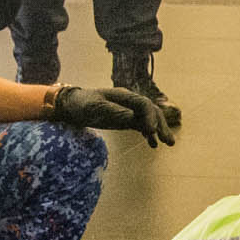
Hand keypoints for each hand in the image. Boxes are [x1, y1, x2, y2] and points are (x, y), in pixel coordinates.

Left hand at [50, 85, 176, 146]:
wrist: (70, 104)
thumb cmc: (82, 104)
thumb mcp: (97, 109)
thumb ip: (117, 114)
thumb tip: (137, 120)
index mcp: (124, 96)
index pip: (144, 104)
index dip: (150, 117)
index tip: (151, 132)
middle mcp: (129, 101)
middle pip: (151, 111)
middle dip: (161, 125)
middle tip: (168, 141)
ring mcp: (128, 109)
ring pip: (149, 118)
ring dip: (159, 129)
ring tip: (168, 143)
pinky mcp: (124, 117)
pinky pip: (141, 124)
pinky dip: (148, 133)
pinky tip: (152, 144)